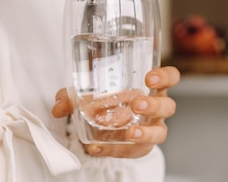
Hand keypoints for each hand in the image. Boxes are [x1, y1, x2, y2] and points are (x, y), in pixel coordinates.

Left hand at [52, 66, 179, 157]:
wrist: (105, 127)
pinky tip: (97, 147)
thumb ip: (72, 97)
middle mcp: (155, 109)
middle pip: (168, 106)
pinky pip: (133, 151)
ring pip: (160, 133)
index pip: (170, 78)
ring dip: (145, 132)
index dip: (165, 76)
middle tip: (136, 104)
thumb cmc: (107, 103)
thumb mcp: (89, 94)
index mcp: (150, 88)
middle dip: (154, 105)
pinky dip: (115, 150)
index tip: (149, 77)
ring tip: (130, 132)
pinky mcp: (139, 148)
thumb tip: (57, 106)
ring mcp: (151, 129)